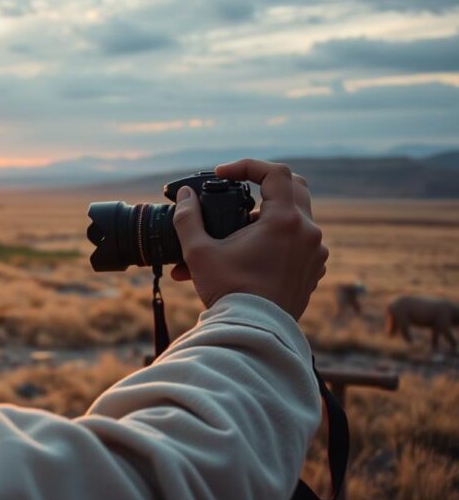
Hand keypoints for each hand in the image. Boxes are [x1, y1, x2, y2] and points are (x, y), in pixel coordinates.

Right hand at [170, 159, 327, 319]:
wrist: (254, 334)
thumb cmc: (228, 292)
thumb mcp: (199, 252)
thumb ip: (188, 218)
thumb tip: (185, 195)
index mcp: (284, 221)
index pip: (275, 173)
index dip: (247, 166)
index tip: (222, 175)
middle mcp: (307, 232)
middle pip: (294, 187)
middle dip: (264, 184)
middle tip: (238, 191)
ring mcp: (314, 253)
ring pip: (295, 217)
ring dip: (267, 216)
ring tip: (234, 234)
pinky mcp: (313, 270)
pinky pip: (299, 243)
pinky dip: (277, 239)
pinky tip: (250, 254)